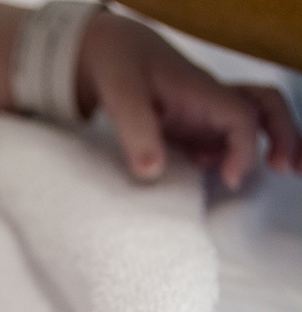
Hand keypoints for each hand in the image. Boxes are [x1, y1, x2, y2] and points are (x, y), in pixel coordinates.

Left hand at [76, 12, 301, 188]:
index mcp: (199, 90)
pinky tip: (220, 173)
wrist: (109, 49)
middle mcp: (209, 99)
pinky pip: (226, 135)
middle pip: (265, 107)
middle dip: (283, 135)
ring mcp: (203, 110)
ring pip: (253, 119)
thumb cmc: (117, 65)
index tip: (230, 179)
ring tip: (279, 170)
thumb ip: (135, 130)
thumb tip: (151, 172)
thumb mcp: (119, 95)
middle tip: (288, 169)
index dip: (243, 148)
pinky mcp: (191, 122)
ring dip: (270, 142)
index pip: (240, 116)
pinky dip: (235, 152)